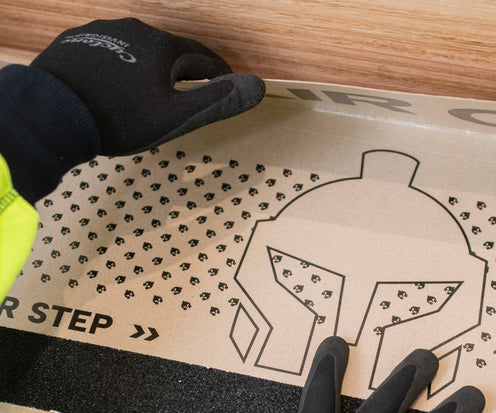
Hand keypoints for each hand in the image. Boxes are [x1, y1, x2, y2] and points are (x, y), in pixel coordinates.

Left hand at [31, 18, 264, 154]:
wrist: (56, 112)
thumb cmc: (122, 118)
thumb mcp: (176, 116)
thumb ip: (217, 100)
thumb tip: (258, 87)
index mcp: (163, 47)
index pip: (203, 58)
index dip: (219, 73)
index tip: (226, 83)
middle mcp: (134, 30)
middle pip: (170, 53)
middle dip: (182, 72)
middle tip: (186, 94)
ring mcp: (102, 32)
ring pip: (138, 52)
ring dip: (149, 69)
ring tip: (148, 93)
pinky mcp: (77, 42)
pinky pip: (111, 54)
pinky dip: (121, 69)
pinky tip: (115, 86)